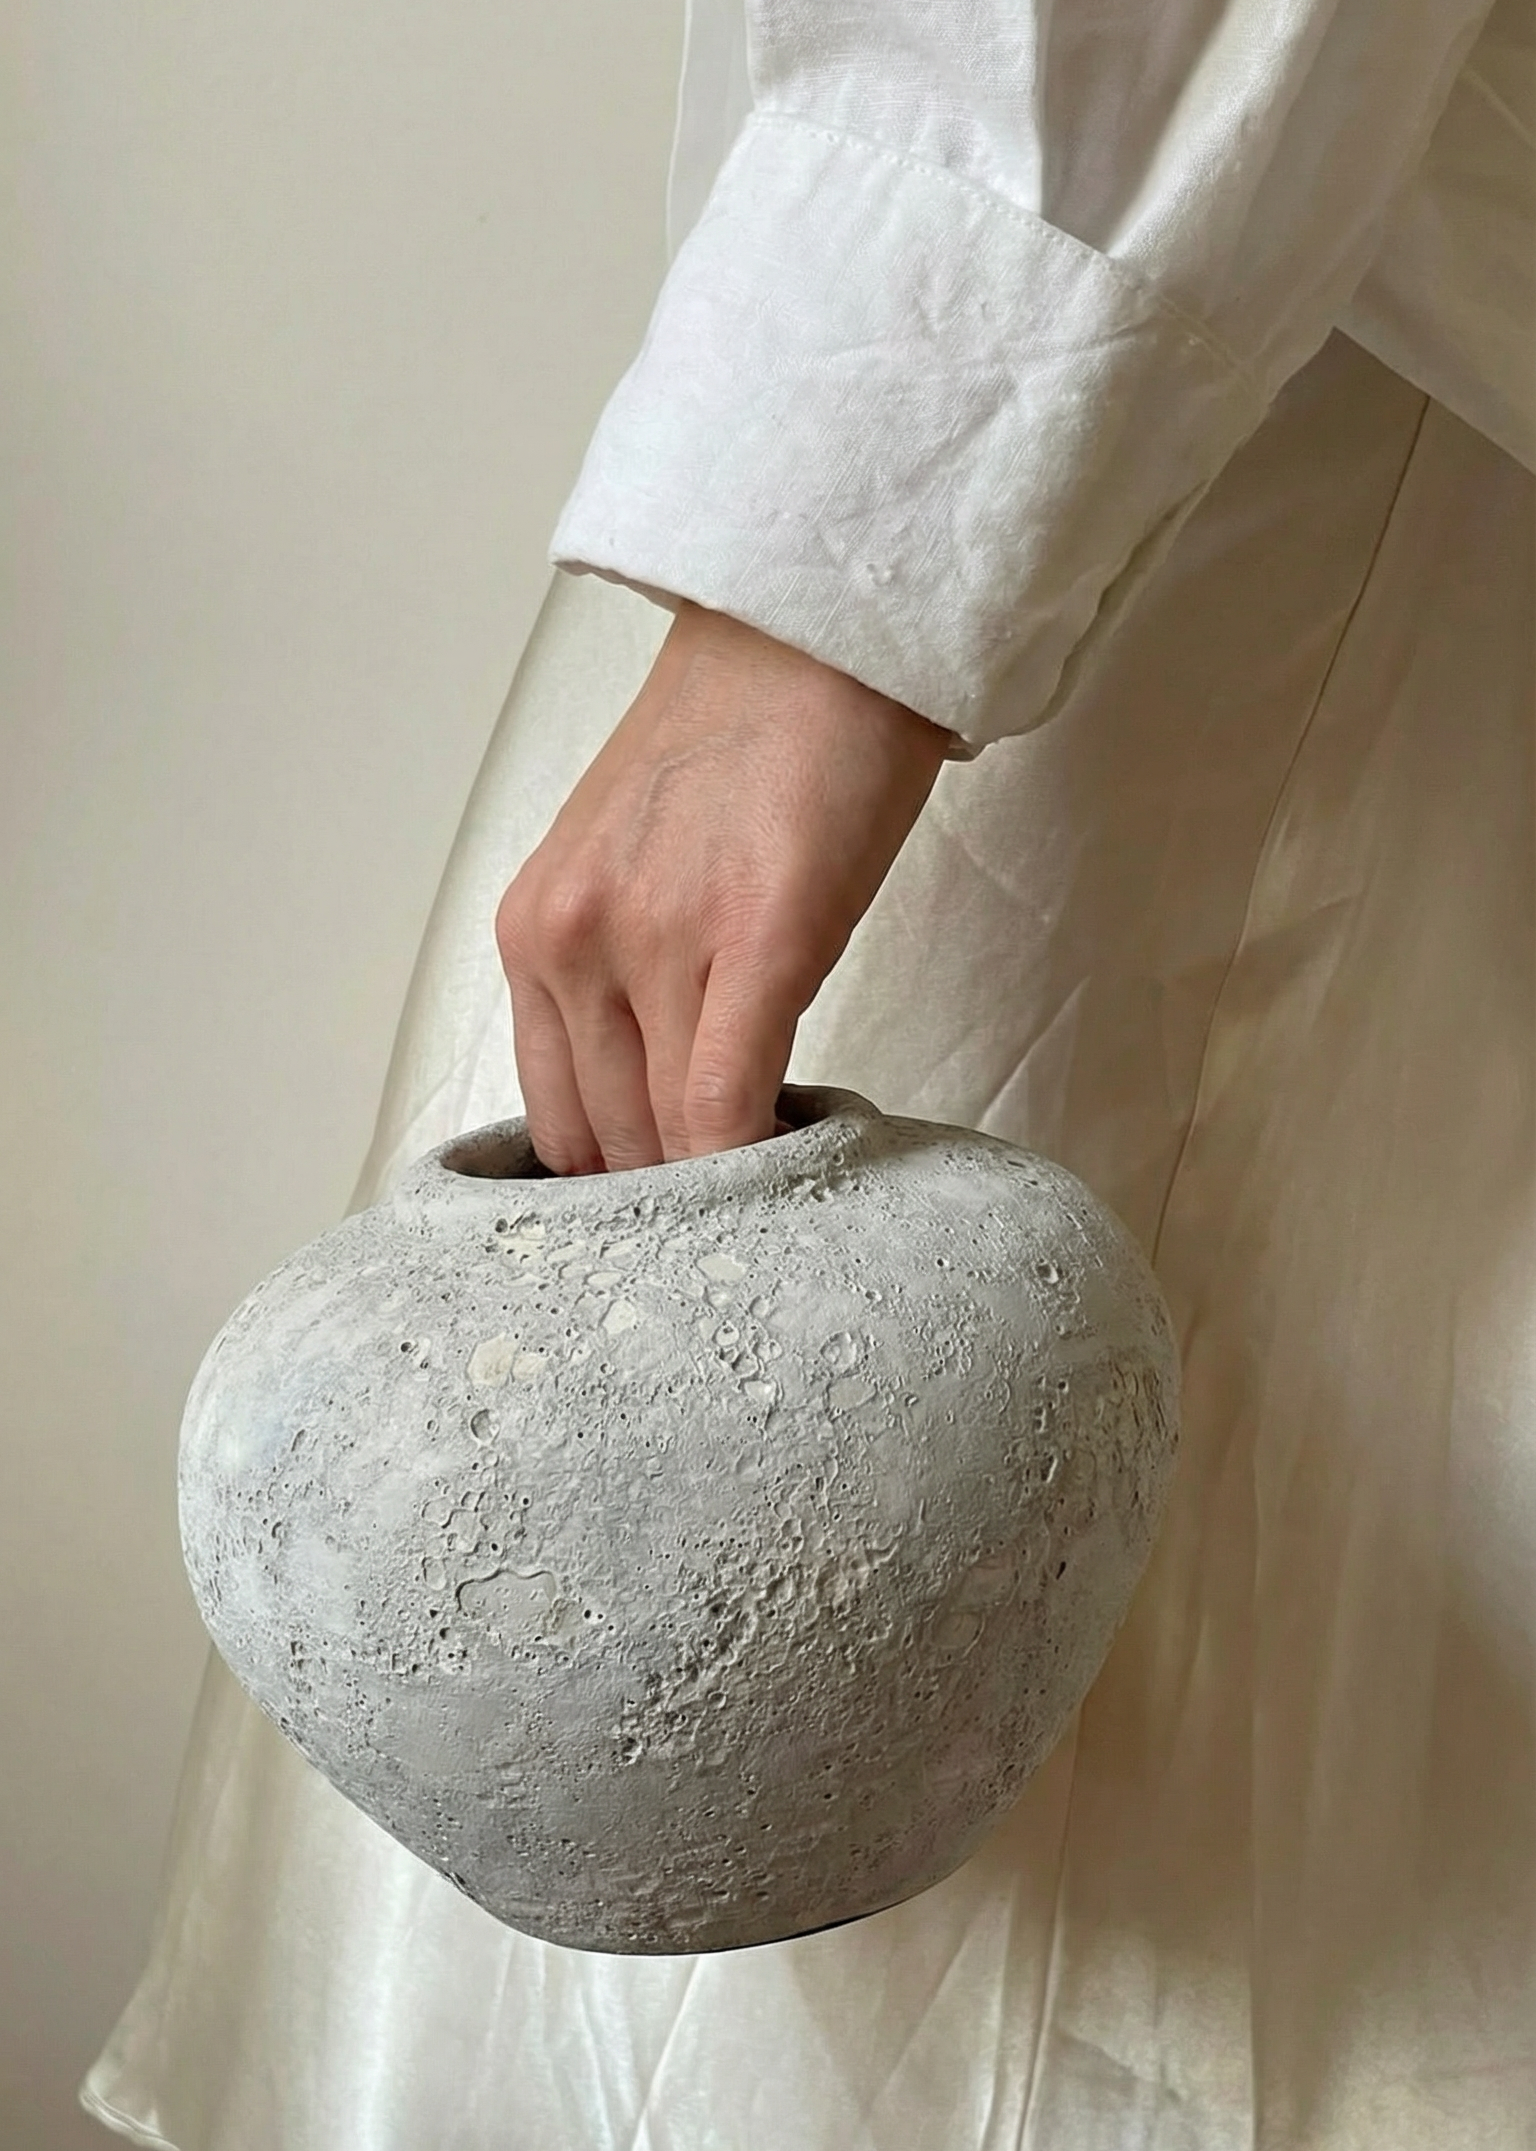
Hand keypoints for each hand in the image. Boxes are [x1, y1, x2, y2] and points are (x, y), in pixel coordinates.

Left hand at [495, 599, 949, 1172]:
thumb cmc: (739, 754)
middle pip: (610, 1144)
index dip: (617, 1194)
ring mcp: (651, 943)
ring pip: (667, 1140)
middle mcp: (569, 944)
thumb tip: (659, 1118)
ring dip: (721, 1184)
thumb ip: (617, 988)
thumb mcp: (627, 876)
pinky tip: (796, 1160)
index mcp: (532, 935)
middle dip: (672, 1197)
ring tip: (775, 1189)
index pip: (556, 1126)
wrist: (813, 641)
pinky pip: (727, 1107)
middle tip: (736, 1218)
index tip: (673, 1218)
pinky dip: (756, 1157)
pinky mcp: (754, 940)